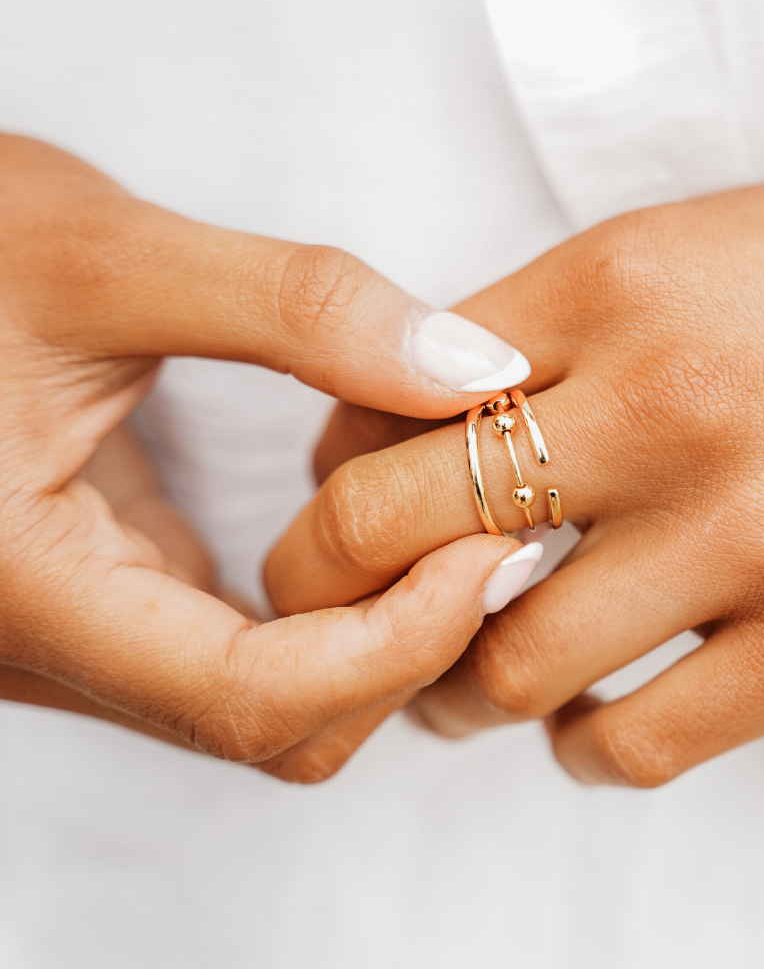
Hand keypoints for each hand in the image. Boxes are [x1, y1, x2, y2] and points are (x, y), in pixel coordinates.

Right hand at [0, 134, 532, 781]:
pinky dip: (339, 618)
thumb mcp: (110, 253)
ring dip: (382, 640)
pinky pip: (249, 661)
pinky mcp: (116, 606)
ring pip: (271, 708)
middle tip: (498, 532)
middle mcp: (46, 653)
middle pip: (279, 726)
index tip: (497, 544)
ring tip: (459, 529)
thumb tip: (478, 371)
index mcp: (24, 593)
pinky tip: (389, 534)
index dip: (401, 642)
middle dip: (407, 648)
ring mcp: (83, 642)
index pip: (251, 700)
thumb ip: (303, 308)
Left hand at [268, 169, 763, 785]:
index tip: (347, 499)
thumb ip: (536, 334)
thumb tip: (403, 428)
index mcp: (616, 285)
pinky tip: (583, 717)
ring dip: (455, 691)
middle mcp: (669, 402)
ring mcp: (753, 530)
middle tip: (337, 610)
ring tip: (469, 682)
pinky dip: (575, 748)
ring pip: (504, 665)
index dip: (336, 465)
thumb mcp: (676, 255)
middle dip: (330, 583)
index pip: (385, 396)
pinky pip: (632, 743)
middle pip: (396, 525)